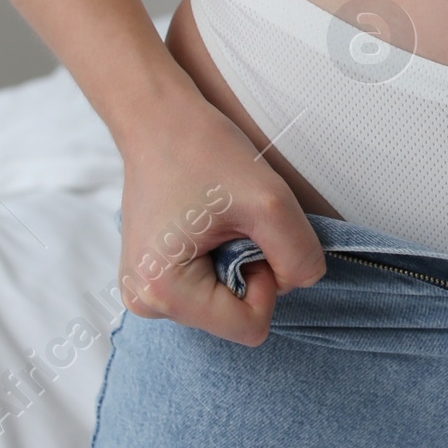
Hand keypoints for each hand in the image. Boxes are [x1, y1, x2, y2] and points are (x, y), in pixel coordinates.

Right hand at [117, 95, 327, 344]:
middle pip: (235, 317)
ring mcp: (145, 291)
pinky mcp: (153, 276)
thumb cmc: (204, 151)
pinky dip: (220, 257)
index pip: (250, 327)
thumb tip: (302, 282)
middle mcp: (145, 302)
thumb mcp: (270, 202)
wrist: (161, 120)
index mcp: (162, 293)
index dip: (268, 281)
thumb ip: (299, 255)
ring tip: (215, 220)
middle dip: (249, 270)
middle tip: (230, 221)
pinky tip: (205, 224)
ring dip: (235, 261)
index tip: (248, 233)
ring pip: (225, 302)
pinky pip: (209, 287)